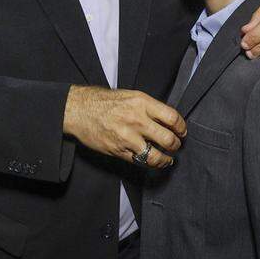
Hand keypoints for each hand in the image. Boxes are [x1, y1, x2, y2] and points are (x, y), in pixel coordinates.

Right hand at [63, 85, 185, 167]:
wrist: (78, 109)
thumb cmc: (102, 101)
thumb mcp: (130, 95)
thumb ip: (148, 107)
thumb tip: (166, 120)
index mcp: (141, 103)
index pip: (172, 118)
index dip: (181, 128)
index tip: (181, 131)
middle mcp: (136, 120)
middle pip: (168, 139)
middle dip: (176, 145)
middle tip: (176, 146)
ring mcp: (127, 137)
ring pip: (156, 156)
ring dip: (165, 159)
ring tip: (167, 159)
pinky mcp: (118, 150)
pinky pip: (139, 161)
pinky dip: (147, 163)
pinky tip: (149, 160)